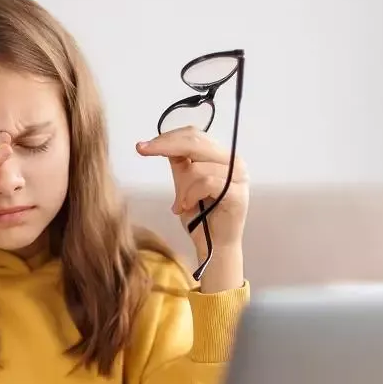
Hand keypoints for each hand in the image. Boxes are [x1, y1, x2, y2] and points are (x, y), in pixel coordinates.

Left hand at [136, 126, 248, 290]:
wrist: (214, 248)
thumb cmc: (201, 217)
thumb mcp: (185, 185)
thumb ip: (180, 163)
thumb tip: (162, 143)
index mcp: (222, 157)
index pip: (194, 135)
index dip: (168, 137)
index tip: (143, 146)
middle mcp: (234, 162)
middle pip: (195, 142)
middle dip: (165, 146)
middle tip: (143, 150)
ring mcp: (239, 177)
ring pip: (198, 167)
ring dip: (182, 188)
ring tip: (182, 204)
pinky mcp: (238, 194)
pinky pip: (206, 183)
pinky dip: (191, 195)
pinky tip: (187, 206)